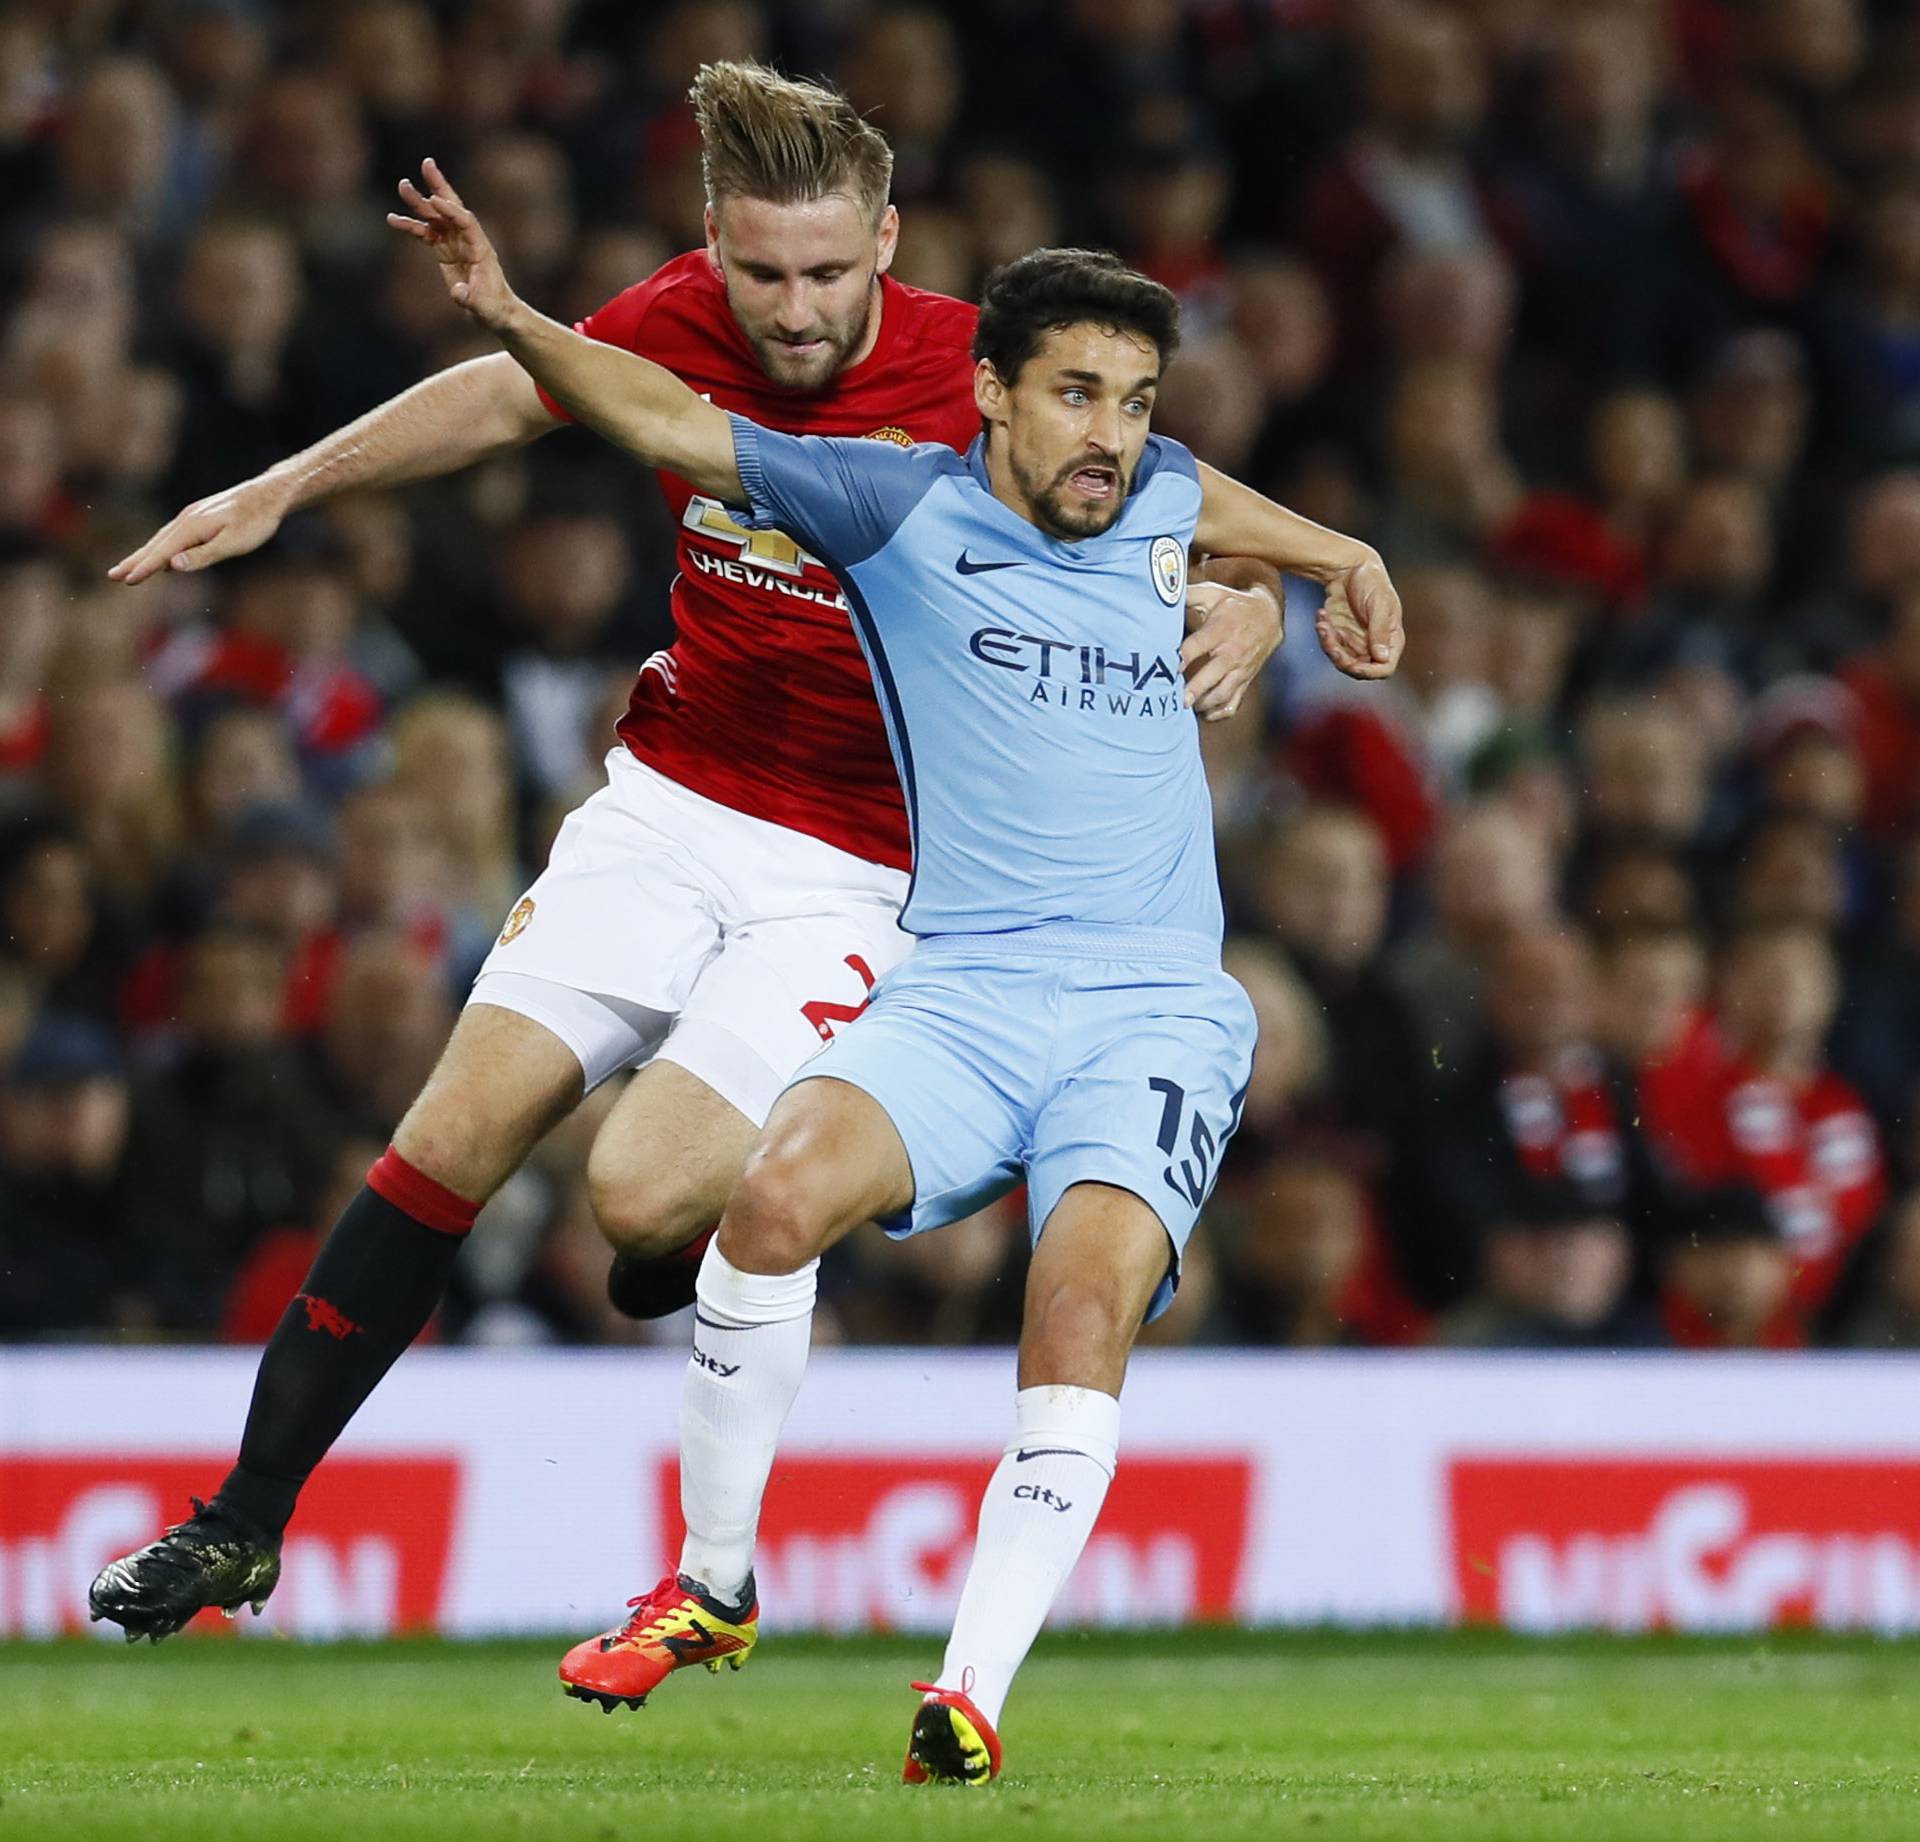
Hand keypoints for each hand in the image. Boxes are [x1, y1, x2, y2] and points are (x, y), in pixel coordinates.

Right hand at [106, 478, 289, 582]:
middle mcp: (186, 520)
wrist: (269, 494)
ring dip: (145, 554)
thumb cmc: (256, 521)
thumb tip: (173, 566)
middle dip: (135, 561)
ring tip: (130, 568)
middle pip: (155, 545)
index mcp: (191, 528)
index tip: (126, 580)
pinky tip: (164, 557)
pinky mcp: (200, 517)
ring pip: (163, 539)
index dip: (144, 568)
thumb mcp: (233, 543)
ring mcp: (192, 516)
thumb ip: (204, 555)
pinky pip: (174, 535)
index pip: (162, 553)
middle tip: (112, 576)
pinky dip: (162, 547)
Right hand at [388, 158, 516, 331]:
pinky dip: (411, 226)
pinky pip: (426, 233)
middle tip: (427, 163)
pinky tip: (393, 220)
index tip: (434, 201)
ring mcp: (456, 243)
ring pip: (436, 217)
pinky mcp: (445, 251)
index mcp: (481, 248)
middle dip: (439, 186)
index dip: (451, 211)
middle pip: (452, 207)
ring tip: (402, 186)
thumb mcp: (484, 307)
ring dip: (419, 202)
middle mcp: (468, 240)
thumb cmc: (495, 309)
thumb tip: (458, 292)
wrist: (495, 313)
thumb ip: (470, 298)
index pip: (465, 221)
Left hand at [1180, 580, 1282, 720]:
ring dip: (1203, 703)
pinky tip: (1201, 713)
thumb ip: (1187, 594)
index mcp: (1221, 630)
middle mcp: (1232, 652)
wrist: (1269, 616)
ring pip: (1222, 694)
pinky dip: (1217, 713)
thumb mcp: (1213, 592)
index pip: (1198, 646)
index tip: (1166, 667)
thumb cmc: (1232, 604)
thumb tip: (1161, 590)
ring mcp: (1240, 669)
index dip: (1181, 657)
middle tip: (1175, 700)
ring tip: (1183, 708)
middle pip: (1212, 675)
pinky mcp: (1245, 681)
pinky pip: (1233, 704)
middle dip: (1194, 689)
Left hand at [1316, 550, 1402, 680]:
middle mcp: (1375, 645)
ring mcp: (1356, 642)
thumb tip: (1382, 657)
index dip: (1370, 672)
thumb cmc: (1371, 581)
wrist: (1350, 567)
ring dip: (1328, 645)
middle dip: (1341, 658)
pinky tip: (1322, 616)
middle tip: (1329, 637)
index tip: (1353, 665)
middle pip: (1359, 668)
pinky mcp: (1340, 636)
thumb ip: (1380, 630)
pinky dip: (1323, 635)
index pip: (1385, 667)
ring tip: (1323, 622)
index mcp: (1392, 638)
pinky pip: (1330, 646)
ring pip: (1341, 659)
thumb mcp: (1380, 603)